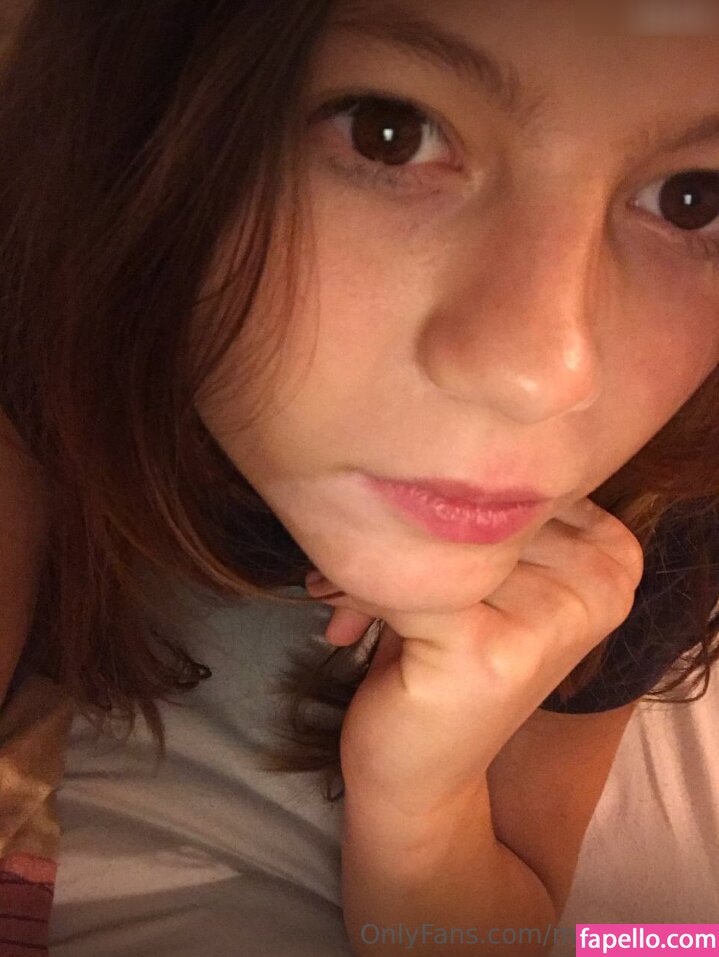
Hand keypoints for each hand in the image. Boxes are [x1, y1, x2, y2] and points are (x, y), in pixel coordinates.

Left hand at [304, 496, 643, 817]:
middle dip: (399, 524)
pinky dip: (355, 591)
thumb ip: (482, 516)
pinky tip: (341, 624)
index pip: (513, 476)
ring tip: (338, 594)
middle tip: (350, 566)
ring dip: (366, 560)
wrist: (424, 777)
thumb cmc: (443, 662)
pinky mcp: (490, 650)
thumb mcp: (481, 579)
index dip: (444, 492)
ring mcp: (550, 620)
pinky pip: (403, 577)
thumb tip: (401, 445)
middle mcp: (597, 585)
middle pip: (475, 505)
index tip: (393, 521)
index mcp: (611, 558)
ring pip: (433, 537)